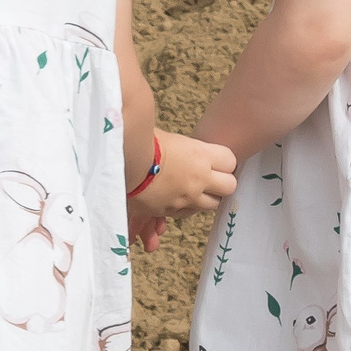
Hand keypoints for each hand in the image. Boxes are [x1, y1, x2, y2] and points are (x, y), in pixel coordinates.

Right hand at [129, 132, 237, 250]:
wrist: (119, 161)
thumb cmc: (141, 141)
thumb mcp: (169, 137)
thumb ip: (187, 148)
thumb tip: (190, 145)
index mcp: (200, 155)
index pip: (230, 161)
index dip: (224, 161)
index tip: (215, 160)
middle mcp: (199, 178)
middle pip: (229, 187)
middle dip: (221, 183)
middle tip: (210, 178)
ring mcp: (186, 197)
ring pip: (211, 204)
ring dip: (204, 197)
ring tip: (190, 188)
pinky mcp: (171, 211)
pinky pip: (187, 213)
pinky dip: (185, 207)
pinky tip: (174, 196)